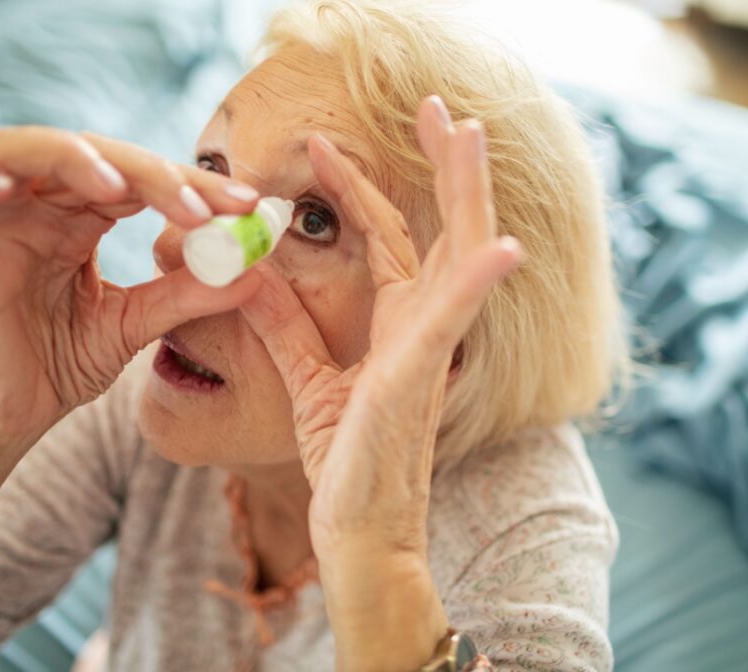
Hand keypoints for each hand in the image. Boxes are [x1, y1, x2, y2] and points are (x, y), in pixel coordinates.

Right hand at [0, 127, 262, 451]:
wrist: (22, 415)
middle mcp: (37, 210)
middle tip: (198, 205)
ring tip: (118, 187)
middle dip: (146, 170)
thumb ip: (190, 294)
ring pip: (10, 153)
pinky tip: (1, 190)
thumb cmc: (70, 360)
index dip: (192, 184)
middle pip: (83, 153)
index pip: (137, 177)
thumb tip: (256, 271)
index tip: (248, 204)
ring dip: (66, 158)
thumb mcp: (140, 323)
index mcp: (80, 217)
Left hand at [240, 97, 521, 670]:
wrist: (360, 531)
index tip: (323, 142)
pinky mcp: (421, 378)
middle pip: (441, 229)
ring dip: (468, 194)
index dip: (359, 187)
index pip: (387, 238)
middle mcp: (425, 328)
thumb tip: (248, 272)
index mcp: (400, 326)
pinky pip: (453, 323)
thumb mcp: (305, 378)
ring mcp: (430, 350)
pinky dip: (477, 283)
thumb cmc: (345, 462)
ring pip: (460, 256)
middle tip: (437, 107)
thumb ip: (282, 324)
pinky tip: (500, 245)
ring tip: (469, 134)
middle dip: (444, 166)